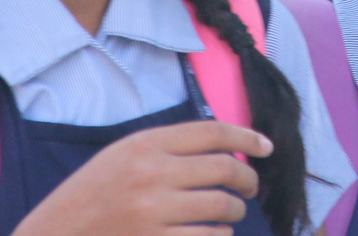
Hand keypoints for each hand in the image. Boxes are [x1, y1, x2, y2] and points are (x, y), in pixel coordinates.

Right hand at [11, 120, 272, 235]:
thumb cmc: (91, 196)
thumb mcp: (121, 156)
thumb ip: (166, 148)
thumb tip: (222, 148)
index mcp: (144, 144)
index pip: (212, 132)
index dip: (246, 137)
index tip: (266, 146)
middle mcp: (152, 174)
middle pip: (225, 168)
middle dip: (247, 179)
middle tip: (250, 187)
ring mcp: (154, 212)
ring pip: (223, 207)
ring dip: (234, 211)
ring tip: (230, 213)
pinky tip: (214, 234)